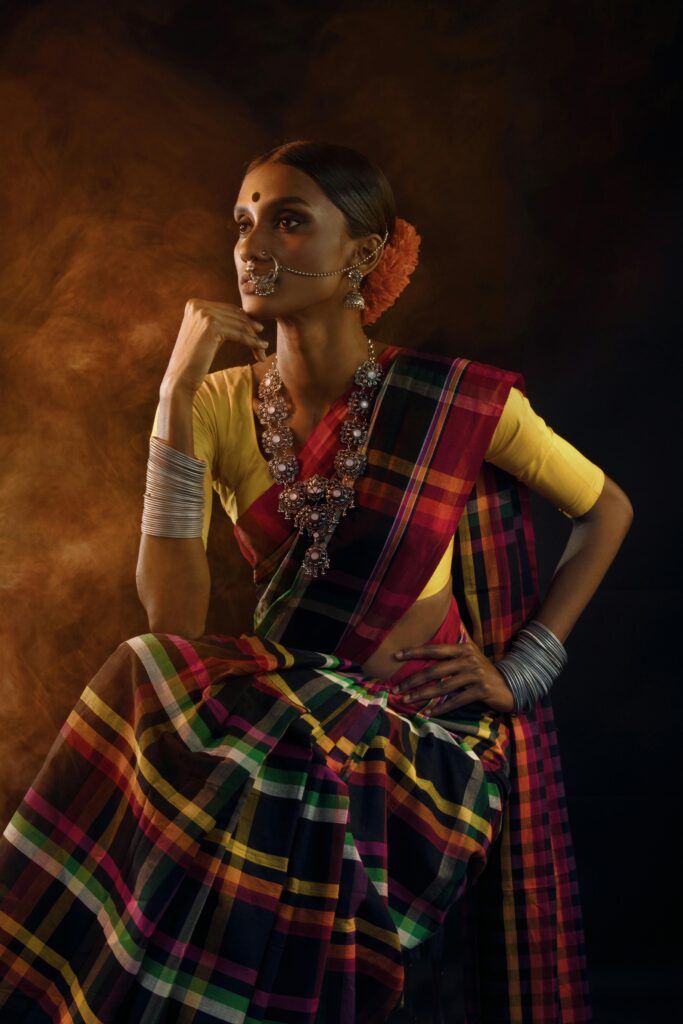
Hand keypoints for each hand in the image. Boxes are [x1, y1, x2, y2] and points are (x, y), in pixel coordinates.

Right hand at [161, 298, 268, 396]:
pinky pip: (239, 334)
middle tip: (263, 342)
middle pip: (234, 316)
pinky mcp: (212, 326)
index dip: (244, 320)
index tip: (257, 331)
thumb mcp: (206, 334)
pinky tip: (261, 348)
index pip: (228, 309)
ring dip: (254, 338)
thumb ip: (218, 321)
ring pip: (239, 325)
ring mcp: (204, 314)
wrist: (180, 377)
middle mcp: (198, 305)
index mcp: (195, 304)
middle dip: (251, 330)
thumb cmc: (194, 359)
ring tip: (263, 348)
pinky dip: (252, 342)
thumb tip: (244, 314)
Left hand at [391, 640, 515, 714]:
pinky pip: (456, 700)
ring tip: (407, 700)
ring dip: (422, 694)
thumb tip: (425, 655)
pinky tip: (429, 713)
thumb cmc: (485, 672)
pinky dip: (441, 708)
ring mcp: (475, 674)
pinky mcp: (481, 690)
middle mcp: (468, 659)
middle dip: (413, 679)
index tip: (396, 656)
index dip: (414, 652)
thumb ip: (452, 654)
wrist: (511, 685)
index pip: (434, 649)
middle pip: (434, 669)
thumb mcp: (470, 658)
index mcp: (463, 648)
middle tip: (396, 687)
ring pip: (442, 686)